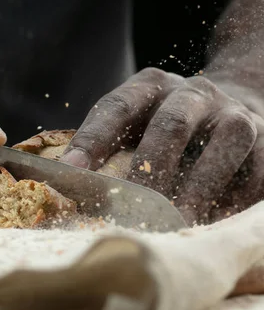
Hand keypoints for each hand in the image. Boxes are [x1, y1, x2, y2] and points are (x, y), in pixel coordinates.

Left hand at [59, 67, 263, 224]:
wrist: (237, 100)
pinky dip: (235, 199)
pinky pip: (257, 172)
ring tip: (175, 223)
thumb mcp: (135, 120)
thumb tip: (65, 182)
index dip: (93, 139)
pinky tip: (214, 222)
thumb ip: (105, 145)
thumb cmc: (166, 123)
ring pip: (222, 146)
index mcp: (150, 86)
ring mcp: (234, 114)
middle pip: (171, 125)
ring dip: (198, 189)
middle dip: (149, 169)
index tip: (70, 172)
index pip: (117, 106)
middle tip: (131, 207)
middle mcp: (193, 93)